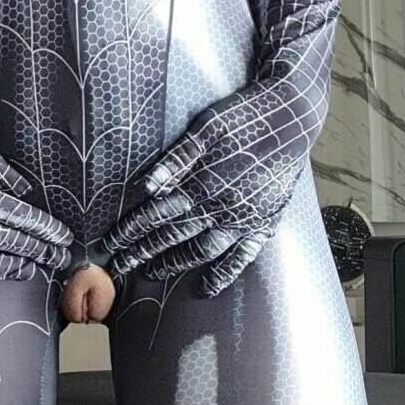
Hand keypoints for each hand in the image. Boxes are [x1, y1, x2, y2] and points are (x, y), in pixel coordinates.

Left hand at [96, 119, 306, 297]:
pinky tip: (206, 288)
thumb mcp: (207, 127)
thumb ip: (178, 159)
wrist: (294, 118)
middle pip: (173, 235)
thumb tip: (148, 186)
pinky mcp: (264, 223)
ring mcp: (243, 219)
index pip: (157, 213)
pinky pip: (241, 257)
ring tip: (152, 274)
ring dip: (174, 264)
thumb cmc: (245, 116)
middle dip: (142, 252)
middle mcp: (220, 206)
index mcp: (202, 182)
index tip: (110, 245)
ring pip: (201, 250)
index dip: (131, 230)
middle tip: (119, 268)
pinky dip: (223, 274)